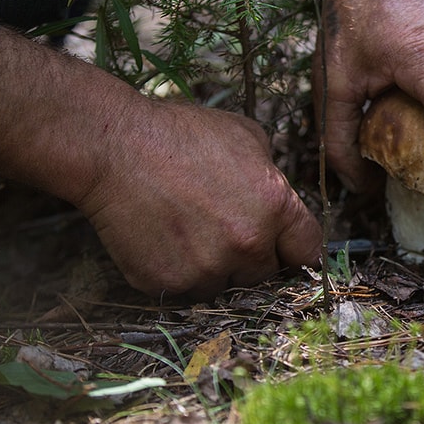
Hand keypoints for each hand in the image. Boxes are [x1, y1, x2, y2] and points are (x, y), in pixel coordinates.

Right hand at [0, 28, 321, 296]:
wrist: (116, 148)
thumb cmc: (181, 134)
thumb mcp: (246, 137)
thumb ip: (271, 175)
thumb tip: (280, 197)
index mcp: (276, 207)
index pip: (307, 250)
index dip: (294, 248)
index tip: (283, 247)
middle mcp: (247, 244)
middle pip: (266, 273)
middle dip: (252, 256)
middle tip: (223, 229)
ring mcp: (208, 269)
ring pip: (226, 284)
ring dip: (215, 267)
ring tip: (189, 230)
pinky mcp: (170, 284)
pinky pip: (186, 289)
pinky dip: (179, 271)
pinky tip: (164, 238)